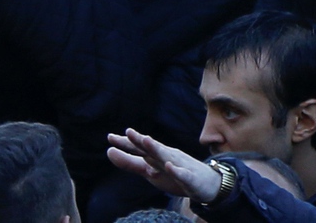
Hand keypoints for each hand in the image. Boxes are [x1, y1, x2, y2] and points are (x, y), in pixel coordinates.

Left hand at [105, 129, 220, 201]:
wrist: (206, 184)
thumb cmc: (173, 174)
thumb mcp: (148, 170)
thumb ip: (129, 162)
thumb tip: (108, 152)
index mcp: (155, 155)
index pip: (139, 148)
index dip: (126, 143)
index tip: (110, 137)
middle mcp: (166, 156)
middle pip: (151, 148)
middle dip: (140, 140)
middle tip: (128, 132)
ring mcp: (179, 166)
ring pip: (166, 157)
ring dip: (157, 149)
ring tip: (146, 141)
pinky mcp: (190, 178)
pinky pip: (183, 174)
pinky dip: (176, 171)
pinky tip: (169, 167)